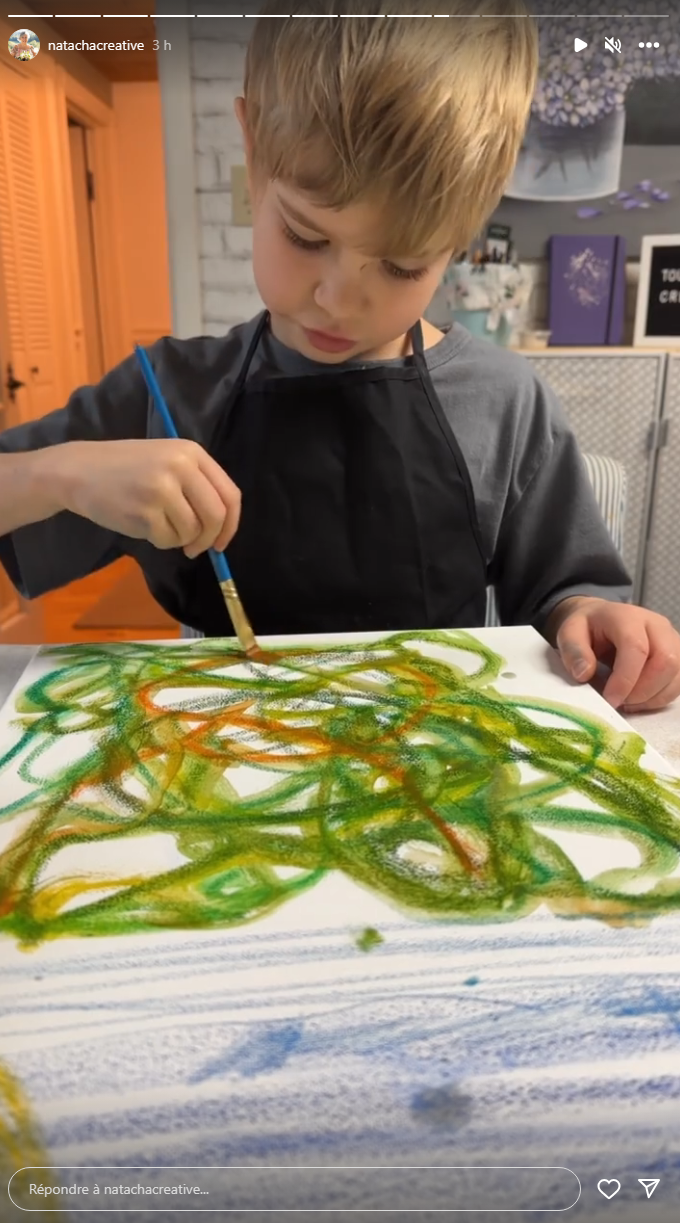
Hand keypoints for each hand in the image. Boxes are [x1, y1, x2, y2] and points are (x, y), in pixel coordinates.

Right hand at [53, 438, 240, 557]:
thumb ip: (196, 485)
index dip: (231, 524)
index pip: (230, 494)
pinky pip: (168, 541)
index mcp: (191, 452)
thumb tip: (221, 527)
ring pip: (191, 532)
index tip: (221, 541)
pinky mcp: (146, 513)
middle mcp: (181, 467)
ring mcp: (163, 489)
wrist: (80, 470)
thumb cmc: (125, 468)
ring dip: (179, 539)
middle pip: (216, 516)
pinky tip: (142, 524)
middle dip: (209, 539)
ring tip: (158, 525)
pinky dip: (160, 541)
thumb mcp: (166, 460)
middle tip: (196, 549)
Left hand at [548, 596, 679, 712]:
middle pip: (666, 661)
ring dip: (652, 697)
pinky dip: (659, 698)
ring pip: (676, 675)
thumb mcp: (568, 633)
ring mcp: (672, 639)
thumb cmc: (587, 628)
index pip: (636, 647)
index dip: (625, 679)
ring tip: (626, 701)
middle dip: (642, 691)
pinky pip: (678, 683)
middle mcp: (657, 625)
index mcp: (628, 616)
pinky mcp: (678, 655)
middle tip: (619, 701)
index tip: (610, 700)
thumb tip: (584, 674)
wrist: (601, 619)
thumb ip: (574, 651)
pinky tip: (638, 699)